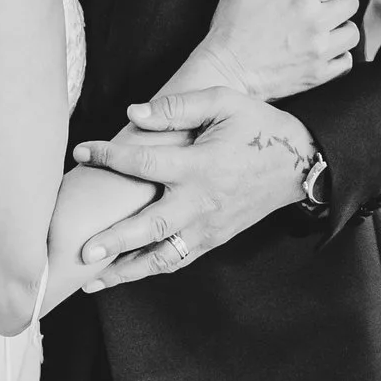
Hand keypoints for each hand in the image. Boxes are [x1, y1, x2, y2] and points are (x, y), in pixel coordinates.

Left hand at [69, 87, 314, 289]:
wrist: (299, 162)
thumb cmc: (258, 127)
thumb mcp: (223, 102)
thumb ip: (177, 107)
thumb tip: (133, 113)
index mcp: (200, 166)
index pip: (145, 165)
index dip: (109, 157)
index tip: (81, 152)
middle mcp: (201, 202)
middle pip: (151, 227)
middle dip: (115, 240)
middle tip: (83, 250)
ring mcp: (208, 227)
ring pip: (163, 256)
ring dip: (127, 270)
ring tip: (93, 279)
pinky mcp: (214, 239)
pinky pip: (178, 260)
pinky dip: (150, 270)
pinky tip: (125, 274)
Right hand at [184, 0, 360, 100]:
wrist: (223, 73)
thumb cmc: (230, 26)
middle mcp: (316, 23)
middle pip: (352, 0)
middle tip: (322, 1)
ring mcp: (320, 51)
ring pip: (353, 31)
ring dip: (341, 25)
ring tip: (323, 26)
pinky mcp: (319, 74)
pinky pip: (346, 60)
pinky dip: (339, 54)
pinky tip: (322, 48)